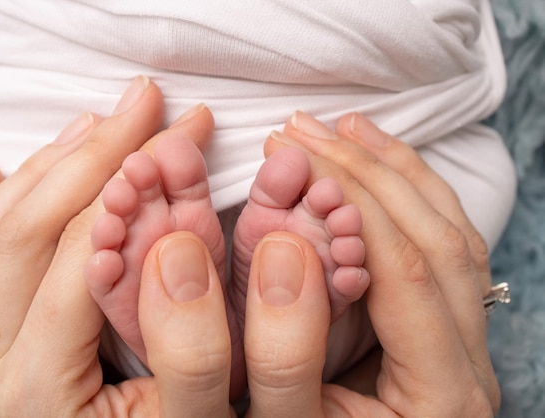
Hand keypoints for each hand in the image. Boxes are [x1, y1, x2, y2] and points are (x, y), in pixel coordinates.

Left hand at [0, 77, 231, 416]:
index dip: (135, 181)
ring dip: (41, 168)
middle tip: (144, 107)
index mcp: (41, 391)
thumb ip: (192, 346)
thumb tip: (175, 244)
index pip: (79, 254)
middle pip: (23, 231)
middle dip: (92, 153)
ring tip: (95, 127)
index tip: (183, 132)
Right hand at [245, 111, 499, 415]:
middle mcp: (471, 365)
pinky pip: (448, 248)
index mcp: (441, 396)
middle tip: (307, 132)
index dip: (352, 203)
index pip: (409, 272)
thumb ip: (287, 351)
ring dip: (400, 173)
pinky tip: (379, 169)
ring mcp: (467, 346)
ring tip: (348, 130)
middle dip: (370, 172)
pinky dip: (413, 197)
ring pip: (457, 236)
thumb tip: (286, 248)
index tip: (294, 156)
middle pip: (442, 242)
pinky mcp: (448, 333)